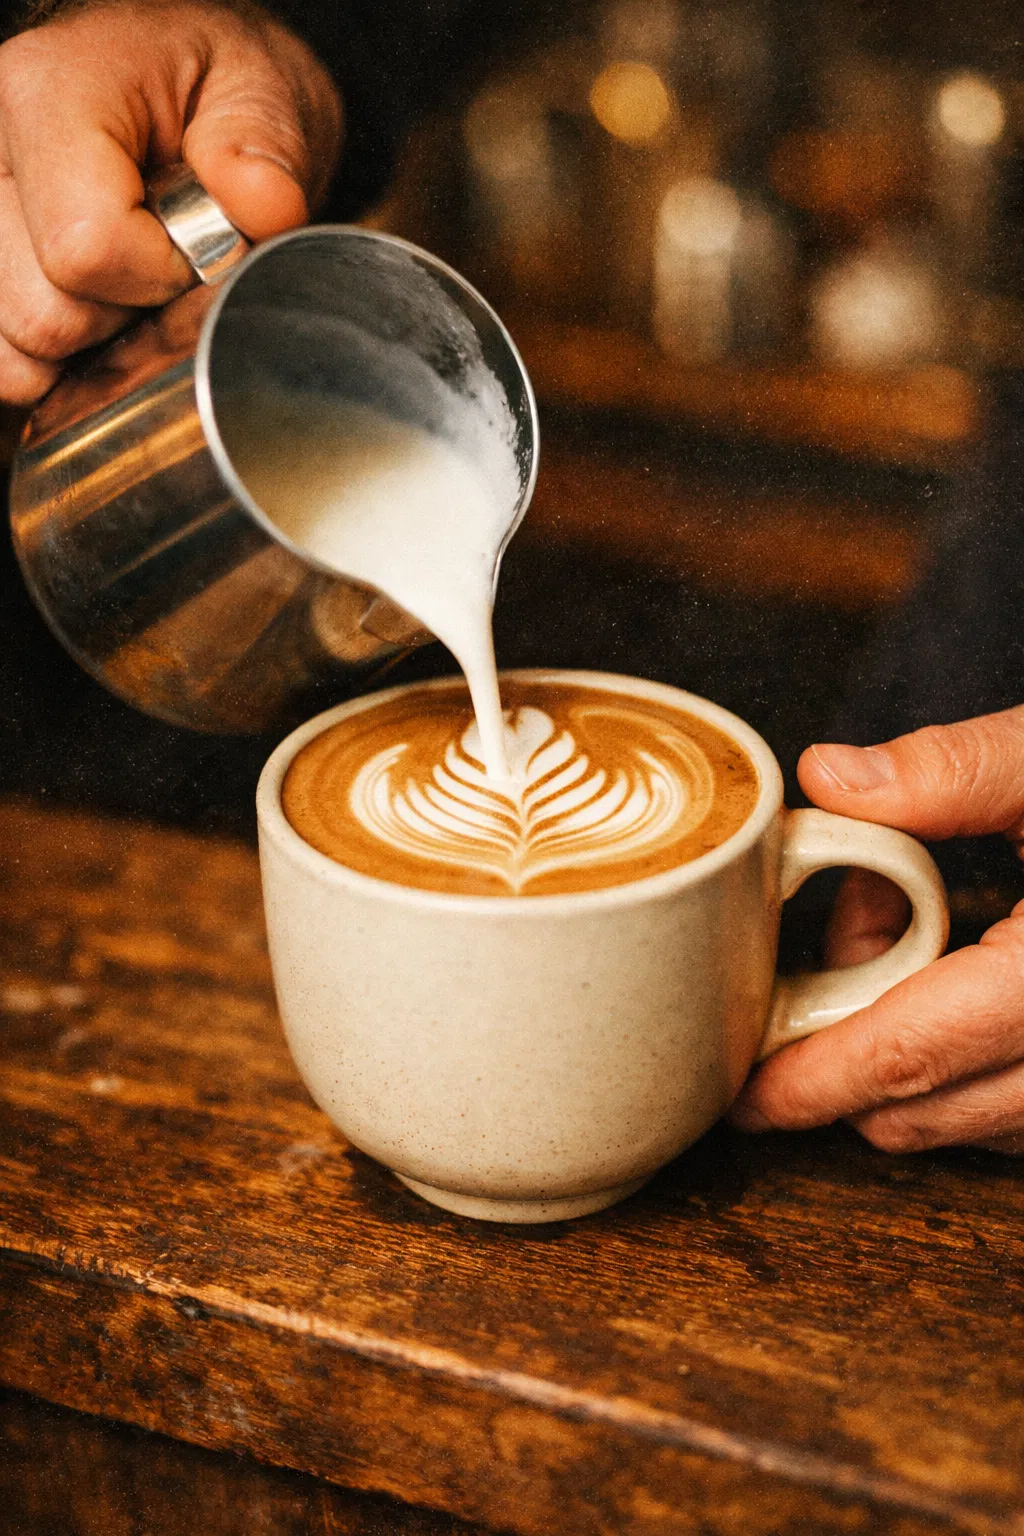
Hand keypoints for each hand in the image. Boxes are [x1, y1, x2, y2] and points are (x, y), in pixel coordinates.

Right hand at [0, 0, 341, 403]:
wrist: (190, 80)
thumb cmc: (217, 83)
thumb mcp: (263, 92)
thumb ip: (263, 152)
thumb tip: (264, 208)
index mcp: (52, 92)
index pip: (87, 248)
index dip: (161, 277)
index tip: (200, 249)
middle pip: (46, 313)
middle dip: (129, 316)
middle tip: (171, 262)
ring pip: (22, 350)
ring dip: (96, 341)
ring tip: (137, 276)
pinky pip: (10, 365)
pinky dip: (66, 361)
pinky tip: (106, 309)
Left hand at [731, 705, 1023, 1154]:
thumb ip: (960, 770)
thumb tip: (832, 777)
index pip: (913, 1054)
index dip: (814, 1082)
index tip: (744, 1093)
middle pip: (930, 1110)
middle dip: (846, 1059)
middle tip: (824, 947)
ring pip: (979, 1121)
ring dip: (910, 1060)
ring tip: (898, 931)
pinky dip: (970, 1063)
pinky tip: (963, 966)